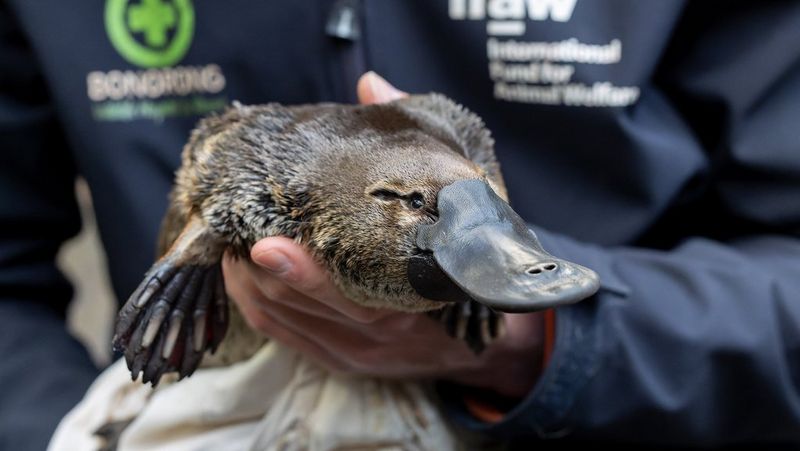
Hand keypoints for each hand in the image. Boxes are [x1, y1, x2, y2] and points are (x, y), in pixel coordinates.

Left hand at [222, 72, 545, 397]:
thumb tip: (371, 85)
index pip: (349, 293)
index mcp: (414, 300)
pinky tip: (241, 274)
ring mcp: (358, 353)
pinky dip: (256, 305)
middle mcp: (380, 334)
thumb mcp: (459, 208)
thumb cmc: (467, 263)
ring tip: (230, 243)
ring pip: (286, 321)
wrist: (490, 340)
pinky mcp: (341, 362)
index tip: (267, 243)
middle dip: (261, 269)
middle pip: (304, 306)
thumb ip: (414, 148)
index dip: (304, 273)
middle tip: (235, 229)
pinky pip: (284, 336)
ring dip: (251, 284)